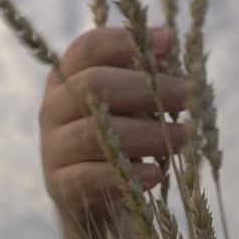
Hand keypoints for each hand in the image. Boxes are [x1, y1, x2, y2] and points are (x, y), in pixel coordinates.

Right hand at [39, 27, 186, 221]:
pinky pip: (90, 177)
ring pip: (94, 133)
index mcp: (69, 76)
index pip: (89, 48)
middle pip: (92, 84)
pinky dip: (127, 176)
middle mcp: (54, 107)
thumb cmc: (121, 137)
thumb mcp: (131, 104)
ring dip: (146, 135)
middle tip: (186, 97)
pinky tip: (156, 175)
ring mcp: (53, 146)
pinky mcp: (60, 184)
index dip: (126, 41)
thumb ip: (145, 76)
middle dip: (145, 88)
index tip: (169, 43)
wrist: (95, 197)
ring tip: (184, 139)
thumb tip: (167, 45)